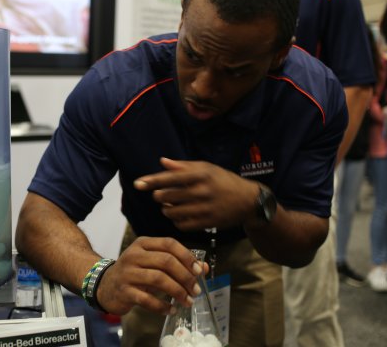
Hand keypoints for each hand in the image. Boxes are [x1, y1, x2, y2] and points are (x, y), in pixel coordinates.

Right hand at [96, 237, 206, 314]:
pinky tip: (170, 310)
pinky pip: (147, 299)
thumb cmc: (134, 272)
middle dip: (185, 276)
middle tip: (195, 289)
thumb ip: (177, 262)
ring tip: (187, 300)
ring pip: (158, 279)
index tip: (198, 270)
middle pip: (166, 261)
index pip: (169, 244)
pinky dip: (162, 306)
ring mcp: (128, 273)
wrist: (105, 285)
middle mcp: (134, 255)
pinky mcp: (124, 291)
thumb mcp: (153, 262)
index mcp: (143, 243)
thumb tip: (203, 268)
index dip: (187, 256)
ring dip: (177, 291)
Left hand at [134, 157, 258, 230]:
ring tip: (170, 206)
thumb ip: (183, 166)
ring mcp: (205, 208)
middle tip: (161, 195)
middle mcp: (202, 191)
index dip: (152, 181)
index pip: (170, 178)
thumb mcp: (207, 168)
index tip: (138, 184)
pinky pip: (182, 225)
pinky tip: (180, 216)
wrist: (248, 200)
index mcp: (201, 174)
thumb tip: (162, 161)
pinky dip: (177, 221)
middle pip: (167, 196)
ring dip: (167, 210)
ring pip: (172, 212)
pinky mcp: (207, 223)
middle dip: (159, 196)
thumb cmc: (224, 180)